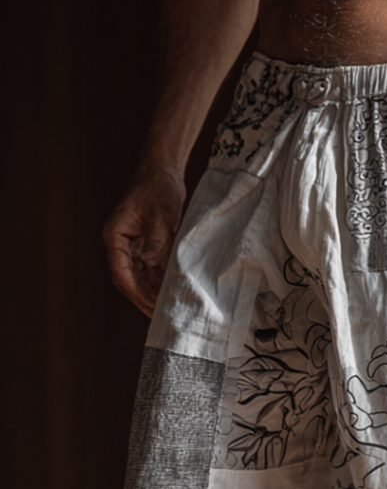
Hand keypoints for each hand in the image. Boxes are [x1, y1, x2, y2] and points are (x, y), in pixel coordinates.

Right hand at [103, 167, 185, 317]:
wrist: (163, 172)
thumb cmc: (159, 188)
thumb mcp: (161, 215)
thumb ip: (156, 240)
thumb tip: (152, 264)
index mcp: (115, 235)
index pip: (120, 270)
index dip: (134, 290)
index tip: (148, 304)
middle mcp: (119, 243)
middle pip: (126, 278)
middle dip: (141, 298)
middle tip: (158, 316)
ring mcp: (131, 245)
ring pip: (137, 277)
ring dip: (149, 292)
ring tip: (166, 309)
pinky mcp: (143, 245)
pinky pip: (147, 269)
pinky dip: (156, 282)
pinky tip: (169, 293)